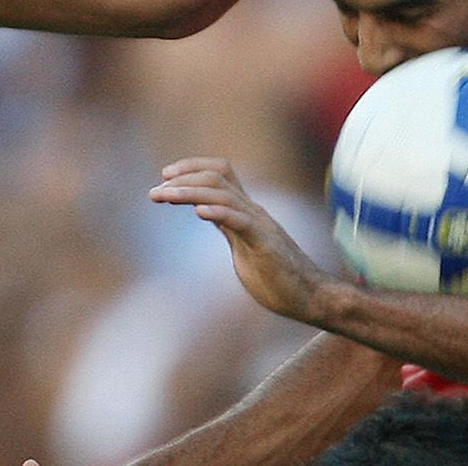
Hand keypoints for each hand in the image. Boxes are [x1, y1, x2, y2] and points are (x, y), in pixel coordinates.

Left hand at [151, 157, 332, 322]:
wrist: (312, 299)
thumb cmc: (277, 277)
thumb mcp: (242, 245)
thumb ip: (226, 225)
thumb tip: (204, 210)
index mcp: (245, 211)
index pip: (220, 172)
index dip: (191, 167)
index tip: (165, 176)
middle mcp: (253, 211)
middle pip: (216, 176)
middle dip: (182, 179)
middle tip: (154, 192)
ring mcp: (261, 225)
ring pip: (223, 194)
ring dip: (189, 192)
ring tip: (164, 195)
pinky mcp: (266, 245)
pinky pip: (241, 221)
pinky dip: (219, 212)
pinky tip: (199, 212)